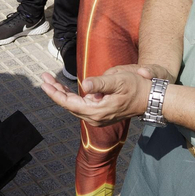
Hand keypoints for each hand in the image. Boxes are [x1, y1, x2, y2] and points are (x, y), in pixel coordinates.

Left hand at [39, 64, 153, 124]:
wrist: (150, 99)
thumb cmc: (136, 87)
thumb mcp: (119, 80)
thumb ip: (100, 83)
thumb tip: (85, 86)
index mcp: (97, 111)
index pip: (69, 103)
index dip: (55, 93)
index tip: (43, 83)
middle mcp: (95, 118)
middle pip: (68, 105)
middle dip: (55, 91)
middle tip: (44, 77)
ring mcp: (97, 117)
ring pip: (73, 106)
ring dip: (62, 94)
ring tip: (50, 81)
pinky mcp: (100, 114)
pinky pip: (81, 106)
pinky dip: (71, 97)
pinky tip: (64, 89)